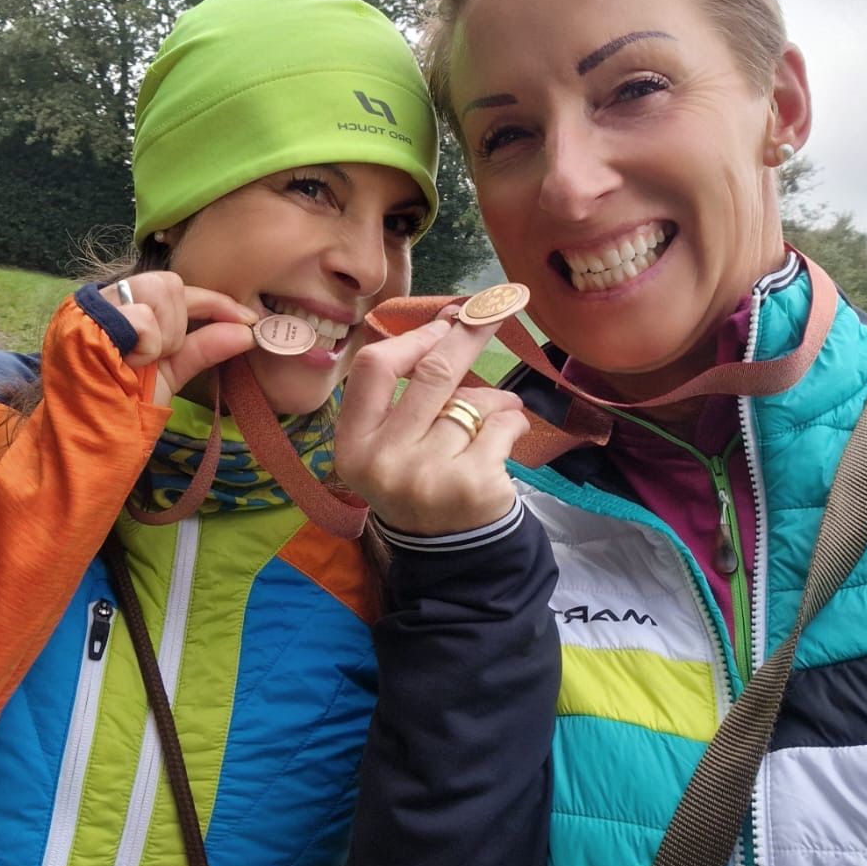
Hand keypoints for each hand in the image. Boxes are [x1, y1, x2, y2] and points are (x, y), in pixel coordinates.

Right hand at [99, 272, 258, 406]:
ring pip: (159, 290)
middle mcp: (105, 301)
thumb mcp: (169, 374)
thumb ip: (203, 348)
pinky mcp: (85, 320)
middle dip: (180, 323)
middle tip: (163, 357)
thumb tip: (247, 332)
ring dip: (164, 335)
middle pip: (169, 282)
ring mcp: (92, 307)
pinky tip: (129, 364)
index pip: (175, 289)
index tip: (247, 321)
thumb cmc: (123, 411)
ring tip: (141, 363)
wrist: (92, 442)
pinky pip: (143, 316)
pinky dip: (148, 346)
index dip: (215, 302)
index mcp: (122, 311)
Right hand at [335, 311, 528, 536]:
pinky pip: (501, 426)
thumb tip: (451, 321)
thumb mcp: (390, 446)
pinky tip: (509, 434)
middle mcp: (383, 461)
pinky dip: (513, 421)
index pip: (374, 368)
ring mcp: (428, 475)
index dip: (414, 338)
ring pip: (473, 402)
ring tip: (500, 410)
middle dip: (468, 333)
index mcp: (353, 445)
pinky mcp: (472, 485)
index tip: (445, 321)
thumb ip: (405, 395)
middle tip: (496, 307)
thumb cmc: (419, 484)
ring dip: (496, 398)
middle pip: (432, 374)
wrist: (450, 557)